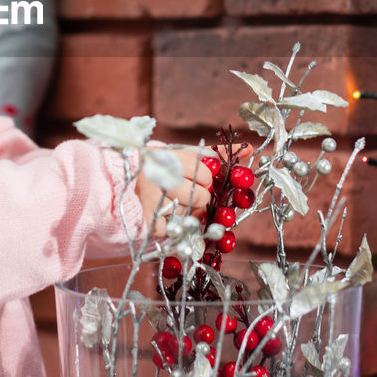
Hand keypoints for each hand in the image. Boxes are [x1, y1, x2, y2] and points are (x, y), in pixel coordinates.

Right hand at [136, 142, 252, 236]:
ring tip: (174, 202)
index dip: (206, 178)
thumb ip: (215, 154)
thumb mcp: (184, 156)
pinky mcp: (150, 222)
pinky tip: (168, 215)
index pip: (206, 173)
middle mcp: (158, 177)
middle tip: (186, 191)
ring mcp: (152, 201)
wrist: (127, 186)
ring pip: (192, 214)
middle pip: (202, 196)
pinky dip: (178, 226)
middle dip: (200, 196)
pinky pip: (179, 229)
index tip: (197, 177)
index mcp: (167, 156)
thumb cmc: (163, 168)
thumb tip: (250, 148)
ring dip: (188, 211)